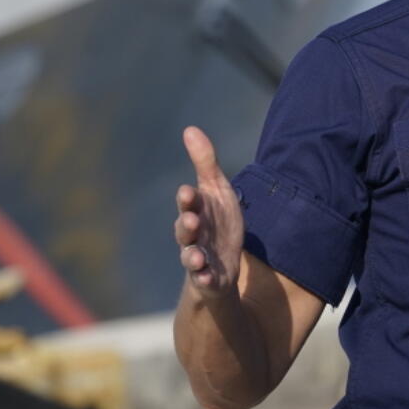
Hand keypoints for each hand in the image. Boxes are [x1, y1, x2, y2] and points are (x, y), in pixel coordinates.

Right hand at [175, 126, 243, 299]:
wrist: (223, 262)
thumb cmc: (218, 222)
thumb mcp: (217, 191)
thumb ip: (204, 162)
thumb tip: (190, 129)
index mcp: (196, 212)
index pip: (189, 204)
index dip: (188, 199)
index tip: (188, 192)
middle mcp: (193, 236)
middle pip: (185, 231)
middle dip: (187, 225)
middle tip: (191, 221)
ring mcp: (198, 258)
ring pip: (190, 257)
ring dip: (192, 256)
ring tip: (196, 257)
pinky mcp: (208, 278)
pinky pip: (204, 280)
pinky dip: (204, 279)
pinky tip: (207, 277)